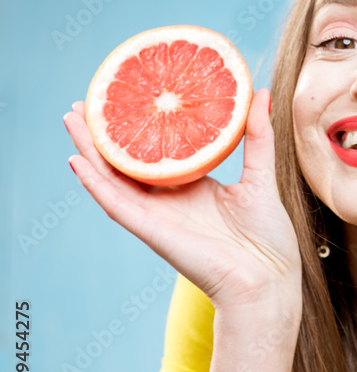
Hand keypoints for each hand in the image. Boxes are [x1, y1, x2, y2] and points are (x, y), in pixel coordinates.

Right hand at [63, 89, 301, 310]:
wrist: (267, 280)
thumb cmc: (268, 239)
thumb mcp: (261, 177)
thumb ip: (257, 137)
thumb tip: (261, 92)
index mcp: (194, 188)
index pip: (159, 152)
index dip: (141, 127)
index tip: (129, 96)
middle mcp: (171, 201)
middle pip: (128, 161)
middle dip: (107, 133)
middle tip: (88, 102)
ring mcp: (158, 216)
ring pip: (114, 178)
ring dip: (91, 150)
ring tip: (73, 119)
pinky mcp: (152, 231)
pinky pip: (117, 205)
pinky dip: (96, 184)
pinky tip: (77, 161)